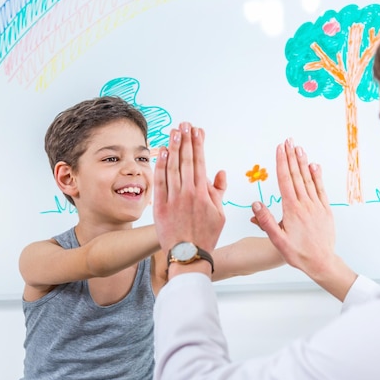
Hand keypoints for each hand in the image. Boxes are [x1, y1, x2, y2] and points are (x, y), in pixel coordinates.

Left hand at [153, 123, 225, 266]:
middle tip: (185, 124)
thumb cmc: (206, 236)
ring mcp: (173, 198)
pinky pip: (160, 181)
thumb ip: (219, 191)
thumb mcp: (220, 215)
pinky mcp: (160, 206)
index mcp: (204, 193)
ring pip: (172, 167)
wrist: (189, 255)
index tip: (197, 131)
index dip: (198, 144)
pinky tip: (161, 153)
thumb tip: (219, 172)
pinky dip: (160, 166)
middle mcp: (188, 192)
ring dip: (173, 147)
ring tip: (174, 131)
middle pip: (186, 160)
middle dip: (186, 140)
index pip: (200, 162)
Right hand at [251, 140, 355, 297]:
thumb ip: (266, 221)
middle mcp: (305, 204)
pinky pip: (320, 189)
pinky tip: (314, 166)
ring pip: (308, 179)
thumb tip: (255, 204)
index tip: (279, 149)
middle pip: (296, 175)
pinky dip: (317, 176)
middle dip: (291, 156)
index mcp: (292, 209)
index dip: (281, 163)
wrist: (322, 262)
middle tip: (288, 141)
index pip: (285, 180)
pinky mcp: (325, 210)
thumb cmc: (298, 254)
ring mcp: (316, 206)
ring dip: (303, 162)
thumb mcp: (277, 241)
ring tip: (298, 148)